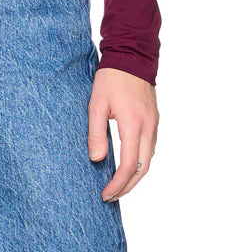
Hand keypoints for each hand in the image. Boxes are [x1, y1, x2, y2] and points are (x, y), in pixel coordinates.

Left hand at [88, 68, 158, 201]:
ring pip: (149, 160)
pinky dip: (141, 161)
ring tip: (118, 184)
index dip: (118, 184)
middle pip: (143, 168)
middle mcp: (148, 127)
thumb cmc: (111, 78)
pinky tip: (129, 164)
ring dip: (135, 175)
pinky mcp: (154, 119)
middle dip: (127, 186)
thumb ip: (96, 133)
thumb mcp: (96, 104)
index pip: (129, 165)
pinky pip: (150, 147)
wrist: (131, 56)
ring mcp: (154, 123)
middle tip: (111, 195)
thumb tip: (96, 159)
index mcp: (133, 124)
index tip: (106, 194)